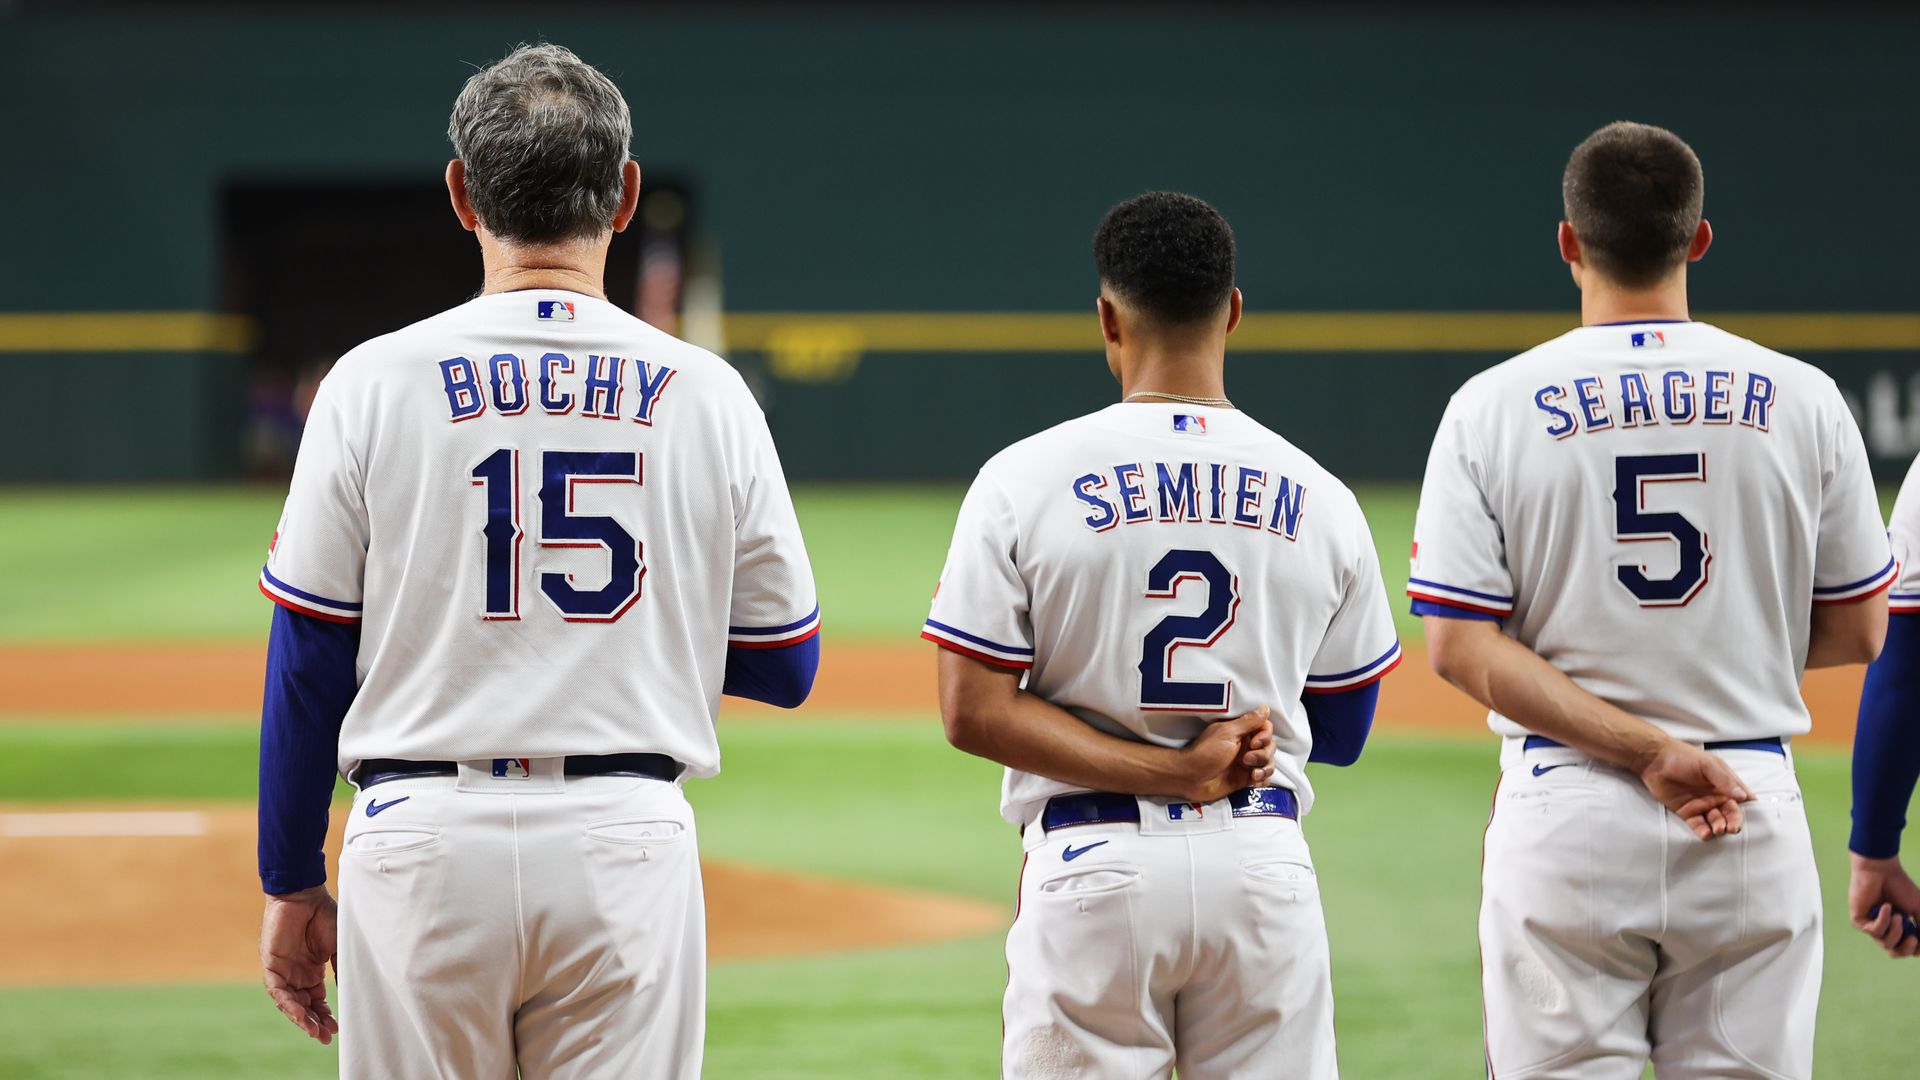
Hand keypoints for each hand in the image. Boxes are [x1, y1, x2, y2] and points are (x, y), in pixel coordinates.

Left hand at [261, 886, 339, 1043]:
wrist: (305, 893)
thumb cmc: (325, 914)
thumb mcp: (339, 947)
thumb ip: (341, 970)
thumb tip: (352, 994)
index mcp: (312, 970)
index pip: (317, 1000)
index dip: (326, 1015)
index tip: (337, 1029)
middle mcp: (296, 973)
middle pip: (304, 1005)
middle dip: (314, 1022)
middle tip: (326, 1036)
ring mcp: (283, 970)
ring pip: (290, 1002)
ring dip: (302, 1018)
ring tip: (315, 1031)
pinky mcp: (272, 965)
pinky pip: (278, 991)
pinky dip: (289, 1004)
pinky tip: (301, 1015)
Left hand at [1175, 707, 1274, 803]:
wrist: (1190, 778)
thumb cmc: (1204, 755)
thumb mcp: (1227, 733)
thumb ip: (1248, 722)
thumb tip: (1264, 708)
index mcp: (1240, 732)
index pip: (1265, 729)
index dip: (1264, 736)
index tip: (1254, 743)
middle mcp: (1244, 746)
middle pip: (1270, 747)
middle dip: (1263, 755)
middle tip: (1246, 759)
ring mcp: (1245, 763)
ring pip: (1269, 763)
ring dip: (1265, 768)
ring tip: (1252, 774)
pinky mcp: (1244, 778)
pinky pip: (1264, 778)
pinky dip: (1262, 780)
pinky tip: (1253, 781)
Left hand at [1636, 741, 1751, 840]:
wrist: (1654, 760)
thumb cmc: (1683, 757)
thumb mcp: (1708, 765)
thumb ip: (1725, 780)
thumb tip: (1743, 796)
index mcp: (1724, 783)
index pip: (1742, 798)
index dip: (1749, 808)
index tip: (1755, 818)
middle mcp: (1715, 796)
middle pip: (1730, 813)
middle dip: (1734, 822)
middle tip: (1732, 828)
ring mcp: (1701, 805)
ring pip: (1716, 821)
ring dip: (1719, 827)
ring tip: (1718, 829)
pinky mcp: (1687, 812)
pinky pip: (1698, 825)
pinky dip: (1703, 831)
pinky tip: (1706, 834)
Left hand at [1849, 852, 1919, 957]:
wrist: (1881, 871)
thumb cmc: (1900, 887)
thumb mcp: (1919, 909)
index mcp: (1900, 927)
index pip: (1906, 948)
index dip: (1914, 949)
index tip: (1919, 939)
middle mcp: (1885, 928)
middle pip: (1895, 951)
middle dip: (1906, 947)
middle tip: (1912, 937)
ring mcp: (1871, 925)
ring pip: (1885, 943)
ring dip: (1896, 930)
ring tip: (1898, 915)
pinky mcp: (1859, 921)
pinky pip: (1874, 931)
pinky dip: (1883, 920)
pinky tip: (1885, 906)